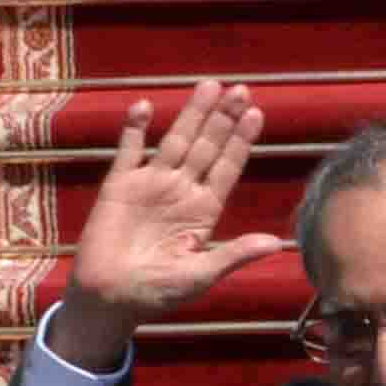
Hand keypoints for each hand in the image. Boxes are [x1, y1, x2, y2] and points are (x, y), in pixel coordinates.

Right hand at [53, 80, 280, 367]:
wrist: (109, 298)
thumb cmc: (156, 293)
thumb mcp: (200, 275)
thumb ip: (234, 254)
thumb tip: (276, 243)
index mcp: (203, 211)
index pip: (227, 168)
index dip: (241, 141)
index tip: (256, 114)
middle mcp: (181, 191)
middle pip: (206, 147)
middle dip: (222, 119)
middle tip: (239, 89)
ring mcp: (150, 184)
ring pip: (175, 141)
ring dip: (191, 114)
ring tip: (208, 86)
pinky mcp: (119, 185)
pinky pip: (129, 150)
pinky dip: (135, 129)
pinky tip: (144, 107)